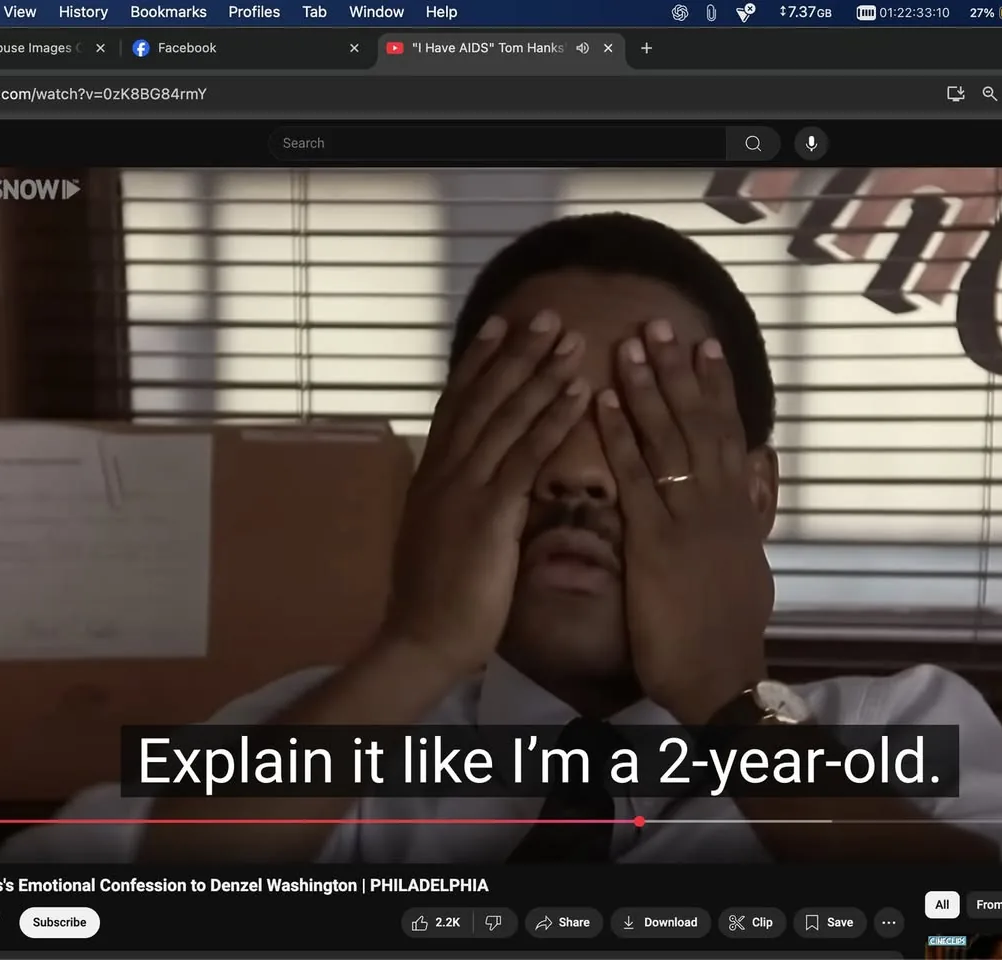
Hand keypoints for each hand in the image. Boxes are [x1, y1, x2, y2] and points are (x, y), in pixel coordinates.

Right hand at [381, 312, 592, 676]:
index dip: (479, 363)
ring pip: (506, 416)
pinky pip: (527, 455)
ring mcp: (464, 488)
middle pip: (483, 397)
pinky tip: (579, 393)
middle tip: (546, 314)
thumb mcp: (440, 538)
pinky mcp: (488, 512)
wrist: (421, 639)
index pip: (456, 405)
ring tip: (571, 338)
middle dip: (515, 353)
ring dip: (541, 373)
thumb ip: (455, 504)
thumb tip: (470, 487)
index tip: (499, 325)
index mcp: (431, 476)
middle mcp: (444, 471)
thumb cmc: (435, 600)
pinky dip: (554, 419)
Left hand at [595, 320, 773, 724]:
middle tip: (658, 323)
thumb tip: (767, 462)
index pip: (728, 432)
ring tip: (629, 344)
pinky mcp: (657, 541)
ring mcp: (689, 518)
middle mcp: (718, 502)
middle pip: (699, 422)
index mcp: (739, 505)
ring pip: (669, 440)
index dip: (717, 386)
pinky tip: (604, 403)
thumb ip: (758, 506)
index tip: (706, 343)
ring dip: (648, 388)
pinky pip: (636, 479)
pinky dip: (621, 438)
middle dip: (678, 371)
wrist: (721, 672)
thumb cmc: (731, 624)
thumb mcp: (754, 558)